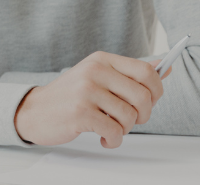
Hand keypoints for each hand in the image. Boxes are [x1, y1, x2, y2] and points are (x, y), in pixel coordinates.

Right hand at [13, 52, 171, 148]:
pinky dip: (114, 141)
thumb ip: (130, 73)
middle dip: (143, 115)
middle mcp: (95, 71)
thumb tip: (165, 66)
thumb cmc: (70, 96)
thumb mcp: (98, 77)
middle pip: (143, 96)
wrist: (34, 111)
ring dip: (125, 130)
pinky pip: (115, 132)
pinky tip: (104, 138)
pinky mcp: (80, 112)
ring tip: (112, 129)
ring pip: (130, 117)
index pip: (146, 71)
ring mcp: (86, 91)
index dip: (156, 91)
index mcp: (102, 60)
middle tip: (130, 121)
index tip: (148, 103)